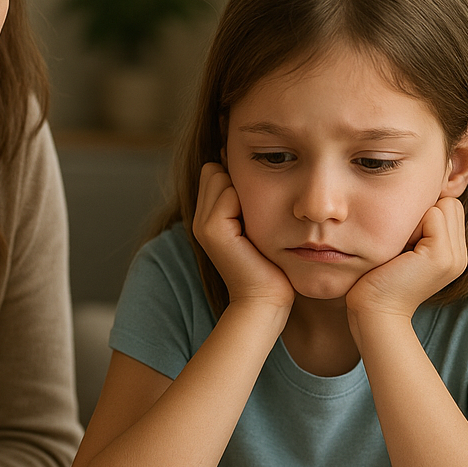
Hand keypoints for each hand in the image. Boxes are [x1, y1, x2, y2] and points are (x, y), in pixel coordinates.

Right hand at [193, 162, 294, 313]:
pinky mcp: (211, 230)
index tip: (259, 205)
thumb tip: (252, 166)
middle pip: (215, 169)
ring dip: (244, 191)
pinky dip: (246, 202)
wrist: (264, 300)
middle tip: (259, 216)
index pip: (214, 170)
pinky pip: (228, 192)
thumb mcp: (255, 224)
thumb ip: (245, 199)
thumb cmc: (268, 265)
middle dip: (238, 182)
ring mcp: (202, 224)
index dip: (238, 180)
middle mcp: (199, 218)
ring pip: (220, 176)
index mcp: (207, 217)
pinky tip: (256, 229)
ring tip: (257, 223)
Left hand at [346, 196, 467, 323]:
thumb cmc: (379, 278)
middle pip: (450, 203)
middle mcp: (460, 255)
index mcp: (454, 254)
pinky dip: (411, 224)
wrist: (374, 311)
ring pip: (443, 205)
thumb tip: (418, 193)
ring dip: (416, 218)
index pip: (450, 206)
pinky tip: (400, 250)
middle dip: (423, 213)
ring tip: (401, 247)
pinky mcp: (441, 255)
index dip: (424, 214)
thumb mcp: (405, 247)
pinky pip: (433, 214)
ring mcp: (454, 256)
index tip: (403, 239)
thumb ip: (419, 226)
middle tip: (402, 243)